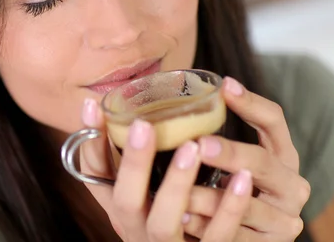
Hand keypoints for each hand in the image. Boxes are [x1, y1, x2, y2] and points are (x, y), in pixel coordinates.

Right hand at [80, 98, 253, 240]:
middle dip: (132, 163)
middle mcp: (136, 228)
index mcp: (120, 207)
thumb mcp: (140, 200)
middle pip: (124, 199)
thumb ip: (132, 164)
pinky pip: (216, 237)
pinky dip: (229, 208)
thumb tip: (119, 110)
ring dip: (177, 184)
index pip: (94, 175)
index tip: (93, 105)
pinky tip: (242, 179)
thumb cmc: (165, 225)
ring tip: (193, 147)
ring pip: (164, 222)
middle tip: (144, 126)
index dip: (91, 141)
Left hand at [182, 77, 310, 240]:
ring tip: (183, 192)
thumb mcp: (232, 163)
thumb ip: (212, 139)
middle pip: (265, 161)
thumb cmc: (230, 190)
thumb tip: (164, 104)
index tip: (224, 85)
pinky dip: (209, 228)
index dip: (252, 103)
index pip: (274, 121)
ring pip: (249, 205)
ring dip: (212, 197)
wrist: (249, 237)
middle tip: (201, 145)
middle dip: (232, 152)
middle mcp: (290, 184)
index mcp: (282, 156)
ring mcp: (284, 217)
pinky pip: (238, 237)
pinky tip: (185, 219)